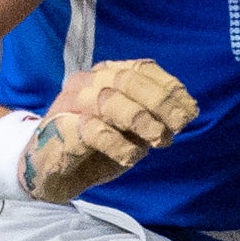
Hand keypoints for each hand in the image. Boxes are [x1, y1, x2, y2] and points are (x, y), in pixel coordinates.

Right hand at [23, 59, 197, 200]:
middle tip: (180, 124)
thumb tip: (187, 111)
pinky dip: (119, 144)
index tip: (190, 106)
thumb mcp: (131, 132)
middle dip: (160, 101)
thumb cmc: (94, 149)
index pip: (140, 68)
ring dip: (142, 121)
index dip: (168, 85)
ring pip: (110, 100)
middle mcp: (86, 84)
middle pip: (127, 80)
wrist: (49, 172)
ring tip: (159, 140)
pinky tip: (131, 156)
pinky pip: (93, 131)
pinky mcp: (61, 131)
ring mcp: (70, 105)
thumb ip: (154, 118)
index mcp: (104, 76)